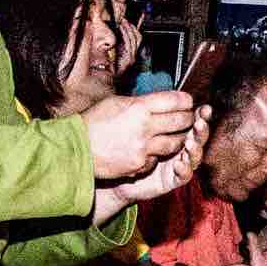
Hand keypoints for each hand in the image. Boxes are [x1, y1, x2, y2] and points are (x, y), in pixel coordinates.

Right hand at [83, 89, 199, 183]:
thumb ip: (139, 103)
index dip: (185, 101)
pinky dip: (157, 155)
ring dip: (179, 139)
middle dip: (188, 118)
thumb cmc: (92, 123)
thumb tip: (156, 101)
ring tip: (179, 135)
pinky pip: (157, 158)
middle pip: (180, 121)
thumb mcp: (115, 103)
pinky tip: (153, 151)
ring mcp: (143, 148)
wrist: (76, 149)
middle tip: (190, 117)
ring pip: (175, 143)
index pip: (174, 101)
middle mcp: (145, 126)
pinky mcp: (140, 164)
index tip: (188, 101)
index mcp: (139, 107)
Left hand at [99, 115, 208, 211]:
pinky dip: (184, 169)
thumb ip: (152, 111)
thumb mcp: (138, 124)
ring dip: (195, 149)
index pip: (193, 120)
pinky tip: (179, 163)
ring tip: (191, 142)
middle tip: (199, 123)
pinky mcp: (173, 180)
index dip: (201, 115)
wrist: (118, 172)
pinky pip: (184, 176)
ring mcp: (179, 163)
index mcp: (176, 131)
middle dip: (201, 130)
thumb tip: (163, 95)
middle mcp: (181, 147)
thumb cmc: (127, 145)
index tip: (204, 108)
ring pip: (195, 157)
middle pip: (199, 137)